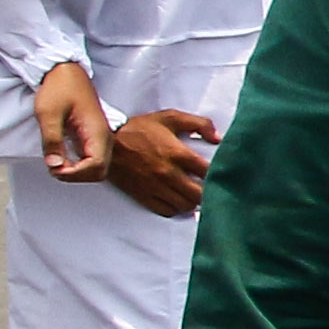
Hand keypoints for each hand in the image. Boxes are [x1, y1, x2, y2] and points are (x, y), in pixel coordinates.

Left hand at [31, 57, 113, 180]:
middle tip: (54, 167)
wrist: (66, 70)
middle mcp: (104, 137)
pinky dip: (78, 165)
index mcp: (97, 132)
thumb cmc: (59, 87)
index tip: (54, 167)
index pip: (95, 166)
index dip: (74, 173)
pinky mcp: (93, 137)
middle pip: (99, 172)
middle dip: (76, 176)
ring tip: (56, 163)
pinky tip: (63, 157)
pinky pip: (91, 159)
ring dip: (77, 172)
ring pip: (97, 168)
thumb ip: (51, 140)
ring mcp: (100, 138)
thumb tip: (54, 165)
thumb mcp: (48, 113)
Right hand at [105, 109, 220, 216]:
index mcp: (178, 154)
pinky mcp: (144, 196)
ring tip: (194, 193)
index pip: (209, 173)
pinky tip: (178, 200)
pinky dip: (176, 208)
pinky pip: (167, 211)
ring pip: (186, 206)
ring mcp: (156, 187)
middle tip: (210, 188)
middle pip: (201, 195)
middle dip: (209, 193)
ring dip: (194, 202)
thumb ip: (198, 124)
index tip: (221, 173)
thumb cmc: (138, 129)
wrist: (106, 142)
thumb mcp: (170, 118)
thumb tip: (217, 137)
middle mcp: (169, 174)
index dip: (220, 174)